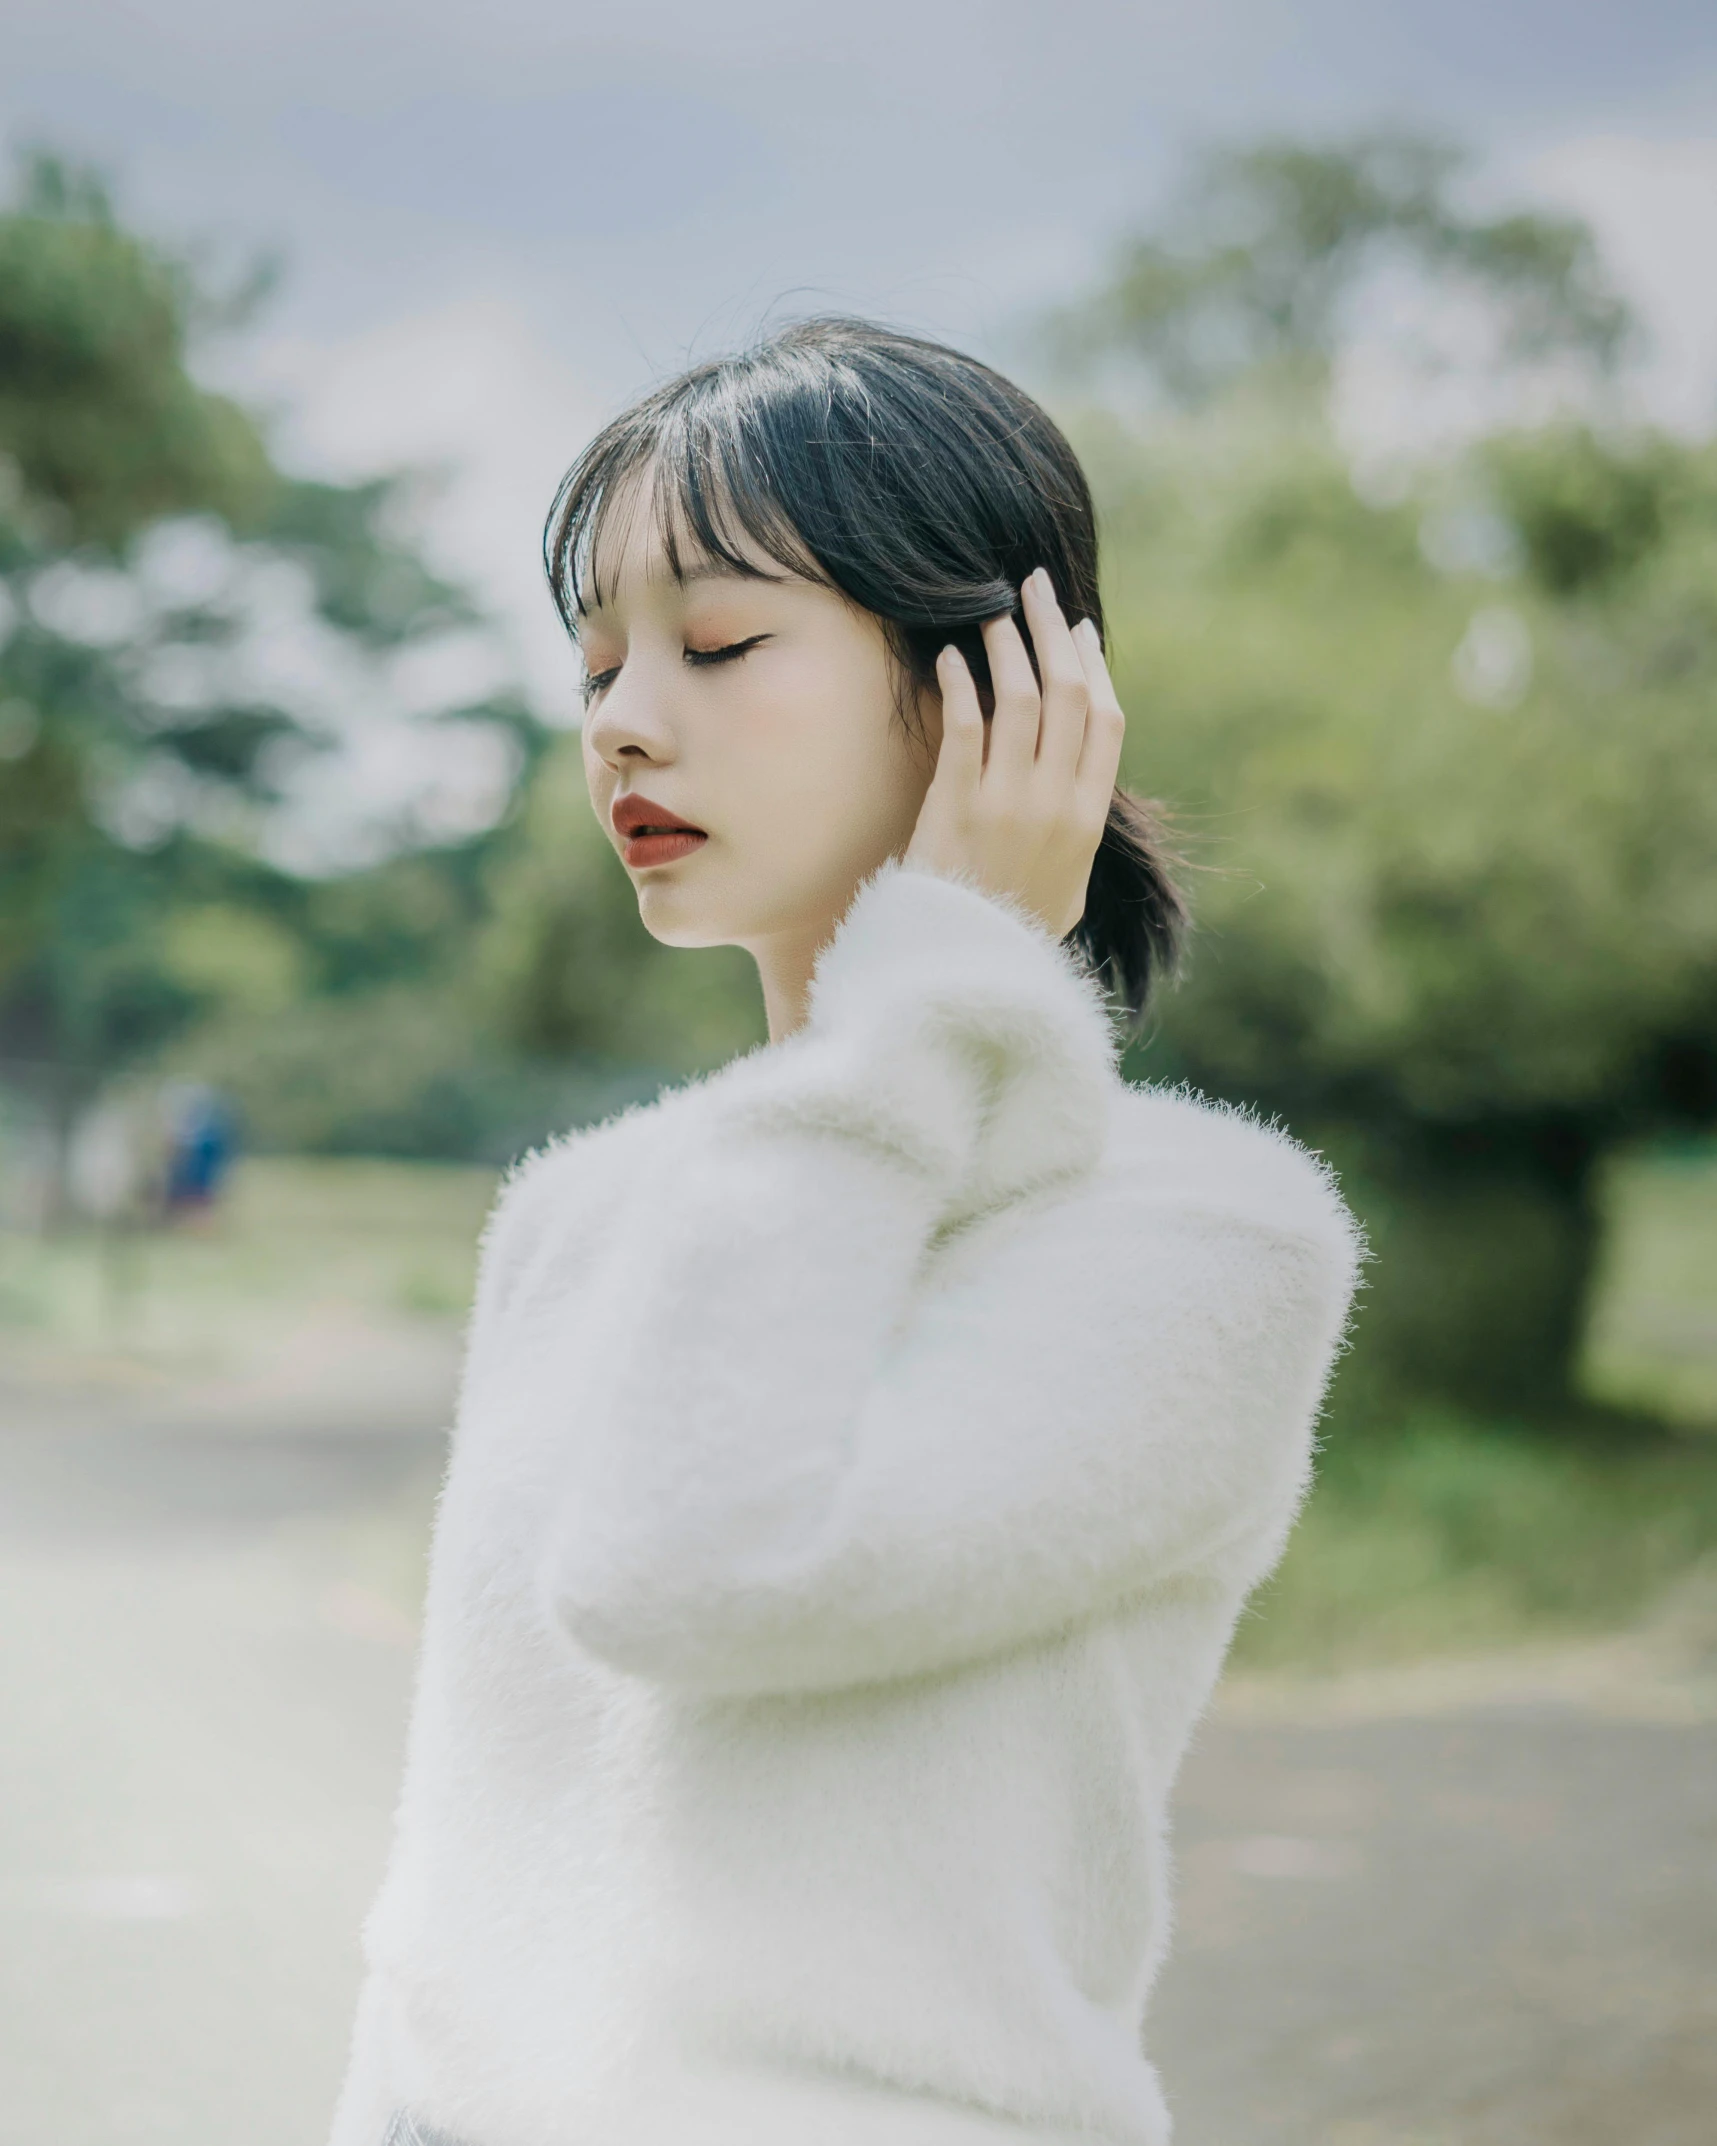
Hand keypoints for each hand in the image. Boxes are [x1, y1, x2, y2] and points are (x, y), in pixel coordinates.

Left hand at [903, 567, 1125, 938]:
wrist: (966, 973)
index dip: (1093, 667)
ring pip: (1018, 699)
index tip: (1079, 629)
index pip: (1106, 720)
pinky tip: (948, 657)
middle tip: (1035, 587)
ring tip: (991, 611)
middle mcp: (1055, 803)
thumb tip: (1081, 780)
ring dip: (1005, 645)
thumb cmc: (1015, 932)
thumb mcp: (1071, 885)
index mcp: (1089, 818)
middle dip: (1051, 631)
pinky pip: (963, 727)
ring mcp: (1007, 802)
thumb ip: (1078, 829)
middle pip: (1067, 694)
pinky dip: (958, 684)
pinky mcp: (957, 807)